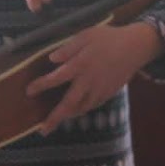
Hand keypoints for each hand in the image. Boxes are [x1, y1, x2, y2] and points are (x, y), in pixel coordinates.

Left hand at [26, 22, 163, 133]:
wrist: (136, 47)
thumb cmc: (109, 38)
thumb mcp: (86, 36)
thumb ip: (68, 48)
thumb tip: (52, 59)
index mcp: (80, 65)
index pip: (55, 79)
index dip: (41, 86)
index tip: (28, 92)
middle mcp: (88, 81)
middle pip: (69, 104)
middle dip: (55, 118)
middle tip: (43, 130)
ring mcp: (99, 90)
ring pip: (81, 108)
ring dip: (68, 116)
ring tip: (57, 121)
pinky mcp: (108, 93)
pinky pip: (92, 105)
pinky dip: (82, 110)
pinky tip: (76, 110)